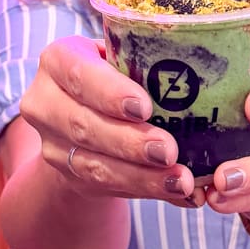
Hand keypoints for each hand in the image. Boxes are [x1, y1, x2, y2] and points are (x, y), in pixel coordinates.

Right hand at [18, 36, 197, 204]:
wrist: (80, 112)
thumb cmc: (115, 72)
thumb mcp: (121, 56)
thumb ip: (148, 60)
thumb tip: (205, 75)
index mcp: (58, 60)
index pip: (78, 74)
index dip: (109, 92)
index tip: (145, 107)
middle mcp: (44, 102)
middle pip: (84, 126)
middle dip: (130, 142)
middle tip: (169, 151)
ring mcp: (52, 144)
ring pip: (95, 165)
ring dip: (141, 177)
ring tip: (181, 180)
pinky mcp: (68, 176)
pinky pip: (107, 187)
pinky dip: (146, 190)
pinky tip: (178, 192)